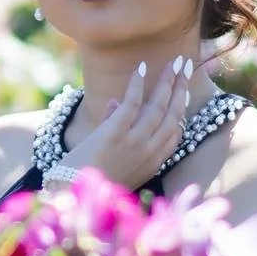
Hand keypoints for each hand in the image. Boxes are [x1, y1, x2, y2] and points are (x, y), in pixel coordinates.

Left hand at [59, 56, 195, 189]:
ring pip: (158, 106)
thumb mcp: (113, 161)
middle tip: (186, 67)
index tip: (183, 92)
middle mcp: (149, 153)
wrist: (70, 192)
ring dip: (168, 81)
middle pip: (173, 115)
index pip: (175, 134)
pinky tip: (142, 67)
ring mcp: (134, 143)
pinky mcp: (115, 134)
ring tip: (174, 62)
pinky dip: (138, 84)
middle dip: (181, 89)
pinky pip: (132, 103)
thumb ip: (117, 132)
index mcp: (152, 163)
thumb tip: (114, 103)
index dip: (181, 110)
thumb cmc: (90, 177)